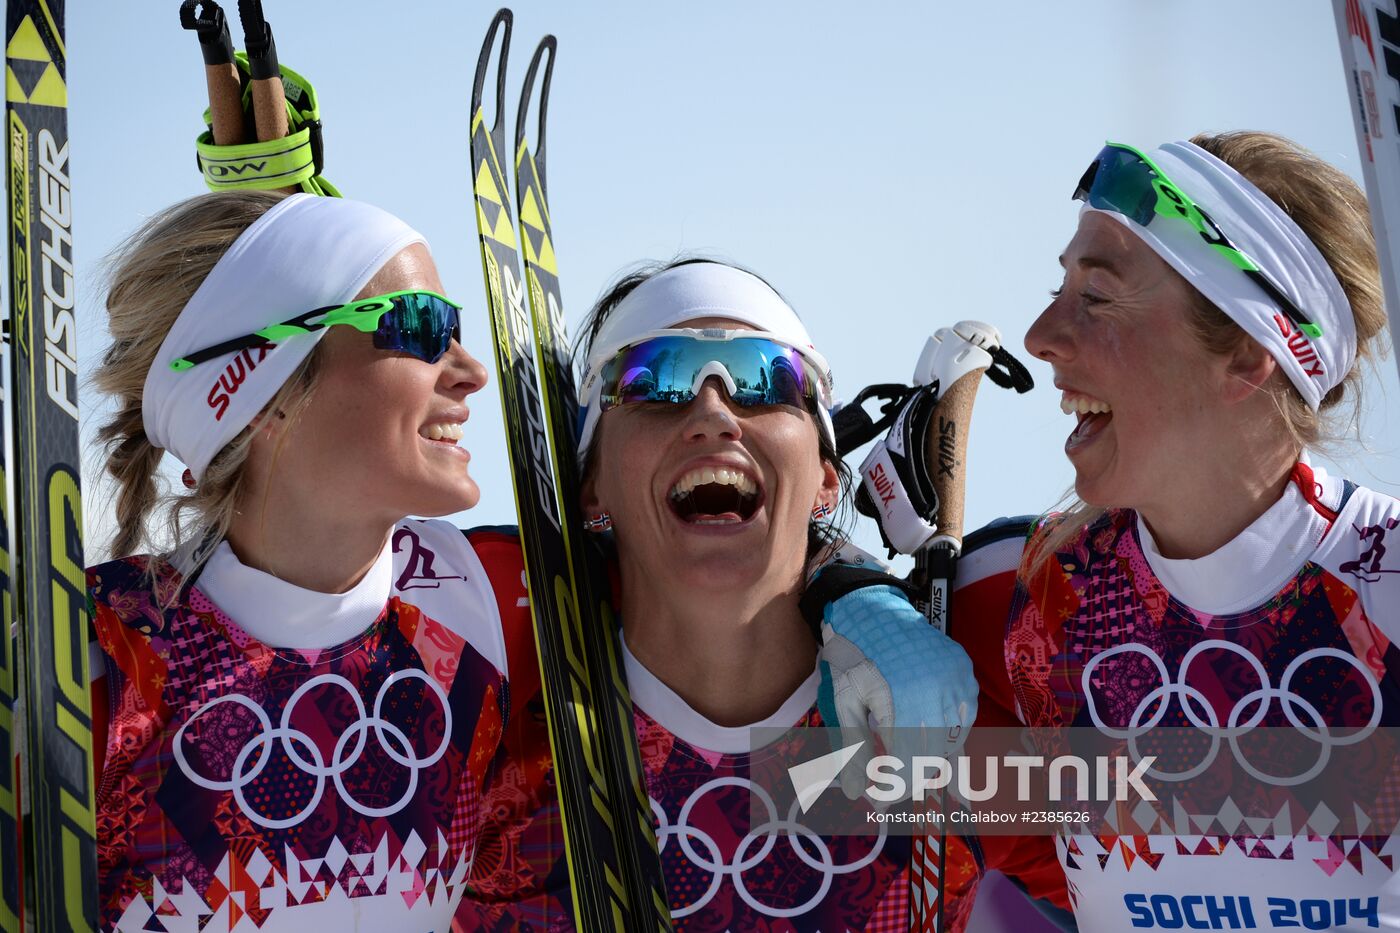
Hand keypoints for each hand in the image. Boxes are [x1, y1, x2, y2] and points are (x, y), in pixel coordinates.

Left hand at [816, 583, 976, 799]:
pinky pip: (964, 717)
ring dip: (931, 758)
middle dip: (911, 778)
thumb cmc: (853, 658)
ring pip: (953, 741)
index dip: (894, 790)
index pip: (909, 766)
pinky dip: (949, 733)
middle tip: (889, 784)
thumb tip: (855, 795)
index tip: (878, 801)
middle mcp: (938, 693)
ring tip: (907, 757)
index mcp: (906, 702)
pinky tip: (929, 731)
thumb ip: (853, 751)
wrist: (872, 610)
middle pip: (933, 758)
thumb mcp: (845, 705)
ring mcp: (957, 681)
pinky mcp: (965, 672)